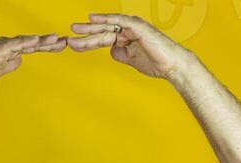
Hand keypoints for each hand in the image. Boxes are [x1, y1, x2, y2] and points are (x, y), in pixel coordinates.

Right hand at [0, 33, 67, 99]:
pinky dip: (24, 42)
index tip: (61, 46)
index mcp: (9, 51)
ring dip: (40, 40)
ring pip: (24, 42)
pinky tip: (35, 41)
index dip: (47, 46)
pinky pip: (12, 46)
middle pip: (31, 43)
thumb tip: (19, 59)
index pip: (31, 47)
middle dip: (48, 42)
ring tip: (55, 39)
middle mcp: (6, 46)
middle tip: (65, 41)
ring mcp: (1, 48)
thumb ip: (9, 64)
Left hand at [66, 13, 181, 78]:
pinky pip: (118, 21)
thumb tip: (111, 51)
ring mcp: (132, 26)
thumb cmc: (155, 63)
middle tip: (69, 36)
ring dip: (91, 29)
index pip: (103, 39)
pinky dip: (106, 19)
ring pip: (107, 27)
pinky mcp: (137, 26)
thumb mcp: (132, 60)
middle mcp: (127, 29)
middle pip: (102, 31)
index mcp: (125, 38)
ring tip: (75, 29)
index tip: (74, 45)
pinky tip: (93, 18)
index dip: (88, 42)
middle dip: (85, 34)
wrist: (172, 65)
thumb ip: (121, 54)